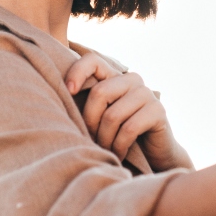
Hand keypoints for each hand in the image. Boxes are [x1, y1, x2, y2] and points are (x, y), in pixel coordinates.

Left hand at [65, 54, 192, 172]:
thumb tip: (58, 97)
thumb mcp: (101, 116)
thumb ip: (87, 104)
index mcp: (115, 76)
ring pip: (112, 115)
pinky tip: (118, 155)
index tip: (68, 91)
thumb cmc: (119, 135)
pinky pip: (129, 129)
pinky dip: (119, 146)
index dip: (77, 72)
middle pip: (99, 93)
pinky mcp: (158, 111)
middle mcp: (132, 79)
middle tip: (91, 140)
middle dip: (90, 122)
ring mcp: (147, 93)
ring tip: (104, 151)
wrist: (154, 154)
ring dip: (104, 140)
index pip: (93, 60)